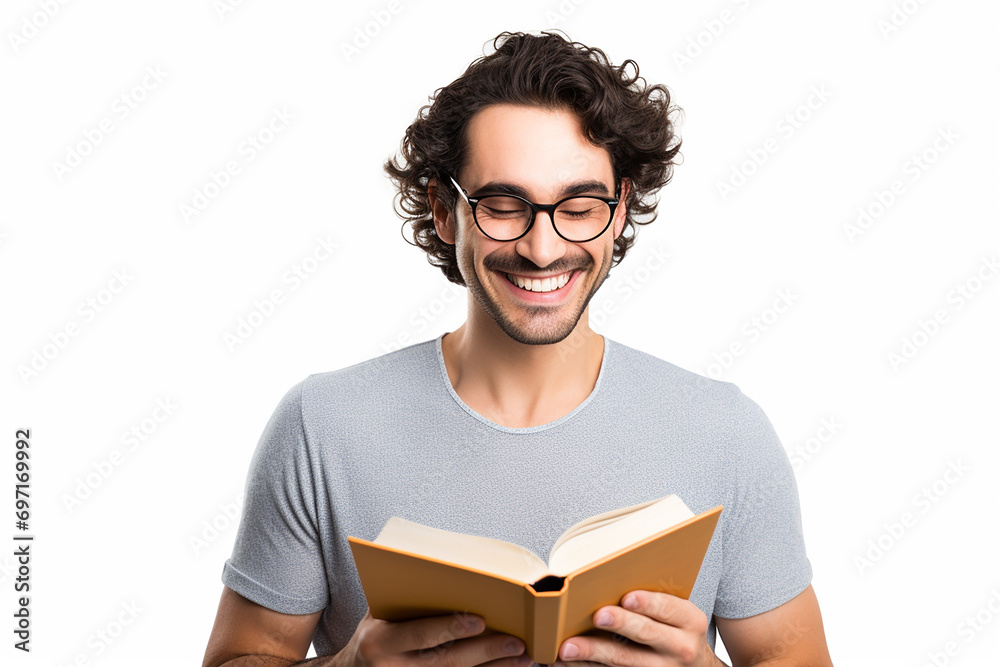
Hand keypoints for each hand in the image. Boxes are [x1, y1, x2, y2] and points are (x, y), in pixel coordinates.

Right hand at [340, 609, 530, 666]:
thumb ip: (408, 603)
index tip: (480, 621)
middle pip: (446, 661)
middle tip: (517, 641)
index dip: (450, 628)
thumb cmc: (372, 636)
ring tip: (524, 659)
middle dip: (485, 652)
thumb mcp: (378, 616)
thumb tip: (454, 579)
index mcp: (380, 642)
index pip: (420, 635)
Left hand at [554, 590, 716, 666]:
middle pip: (646, 633)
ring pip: (624, 660)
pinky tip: (566, 662)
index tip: (627, 597)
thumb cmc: (677, 630)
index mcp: (690, 621)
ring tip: (567, 647)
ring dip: (592, 652)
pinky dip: (587, 666)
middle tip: (597, 616)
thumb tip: (608, 577)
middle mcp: (681, 647)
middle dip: (619, 623)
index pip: (668, 608)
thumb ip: (654, 598)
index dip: (648, 602)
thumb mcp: (678, 613)